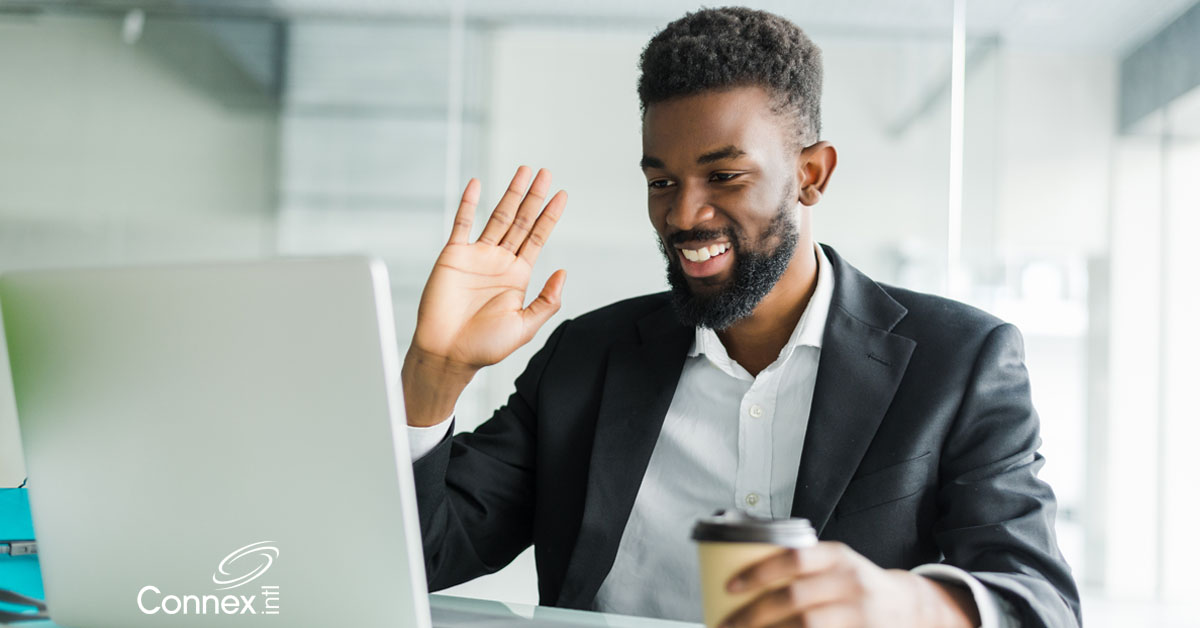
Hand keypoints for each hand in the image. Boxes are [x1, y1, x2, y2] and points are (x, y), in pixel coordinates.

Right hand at [403, 166, 567, 425]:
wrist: (447, 353)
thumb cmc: (484, 346)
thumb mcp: (525, 325)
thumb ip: (547, 301)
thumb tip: (564, 272)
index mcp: (518, 276)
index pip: (538, 238)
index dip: (550, 216)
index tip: (562, 194)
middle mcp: (499, 262)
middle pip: (521, 221)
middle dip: (534, 197)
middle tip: (546, 172)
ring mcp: (477, 256)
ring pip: (497, 217)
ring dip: (510, 194)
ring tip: (524, 171)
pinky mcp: (453, 256)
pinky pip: (461, 224)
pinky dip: (468, 204)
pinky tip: (477, 184)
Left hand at [720, 542, 979, 627]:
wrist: (907, 607)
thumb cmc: (856, 585)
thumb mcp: (836, 565)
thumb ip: (801, 567)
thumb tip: (741, 578)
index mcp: (838, 556)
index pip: (794, 558)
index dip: (759, 572)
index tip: (730, 586)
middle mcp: (850, 582)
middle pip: (794, 598)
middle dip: (753, 614)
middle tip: (726, 624)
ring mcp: (859, 613)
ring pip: (806, 626)